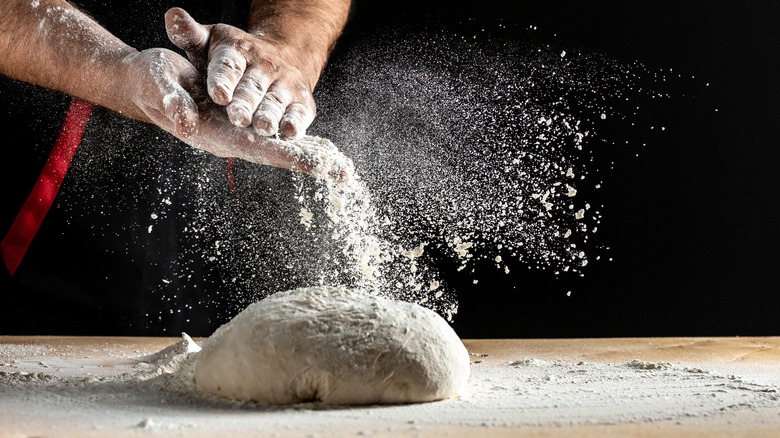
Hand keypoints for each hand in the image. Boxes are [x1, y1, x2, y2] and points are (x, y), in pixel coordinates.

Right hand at [121, 48, 351, 182]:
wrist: (147, 82)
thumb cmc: (151, 82)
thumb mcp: (159, 84)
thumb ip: (173, 103)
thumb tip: (187, 122)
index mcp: (215, 133)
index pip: (258, 148)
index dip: (287, 156)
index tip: (315, 166)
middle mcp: (232, 137)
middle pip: (277, 154)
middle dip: (310, 163)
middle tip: (344, 174)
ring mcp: (238, 131)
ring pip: (280, 147)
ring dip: (311, 158)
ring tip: (343, 169)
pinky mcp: (242, 123)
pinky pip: (276, 135)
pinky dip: (300, 141)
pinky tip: (322, 150)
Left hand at [164, 7, 317, 138]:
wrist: (281, 57)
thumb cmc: (235, 57)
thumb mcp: (211, 42)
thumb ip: (190, 35)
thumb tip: (173, 16)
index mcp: (239, 51)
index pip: (229, 66)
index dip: (223, 80)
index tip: (219, 95)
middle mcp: (265, 66)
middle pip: (253, 88)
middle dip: (246, 103)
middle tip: (238, 118)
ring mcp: (285, 84)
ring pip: (276, 102)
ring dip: (270, 115)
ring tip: (264, 128)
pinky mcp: (302, 101)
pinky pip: (300, 113)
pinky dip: (296, 123)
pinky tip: (290, 133)